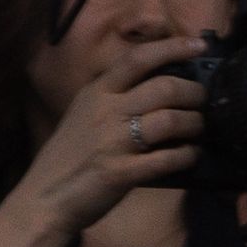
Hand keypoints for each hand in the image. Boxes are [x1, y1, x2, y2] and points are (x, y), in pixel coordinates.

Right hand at [12, 35, 209, 234]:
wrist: (42, 201)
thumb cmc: (67, 158)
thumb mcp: (83, 114)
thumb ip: (115, 98)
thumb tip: (161, 85)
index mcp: (96, 93)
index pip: (138, 58)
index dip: (173, 47)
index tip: (199, 45)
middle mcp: (105, 112)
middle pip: (165, 87)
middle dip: (194, 93)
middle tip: (204, 101)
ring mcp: (113, 142)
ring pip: (170, 120)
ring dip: (195, 123)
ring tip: (200, 128)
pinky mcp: (121, 172)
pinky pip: (167, 159)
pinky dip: (187, 155)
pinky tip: (191, 155)